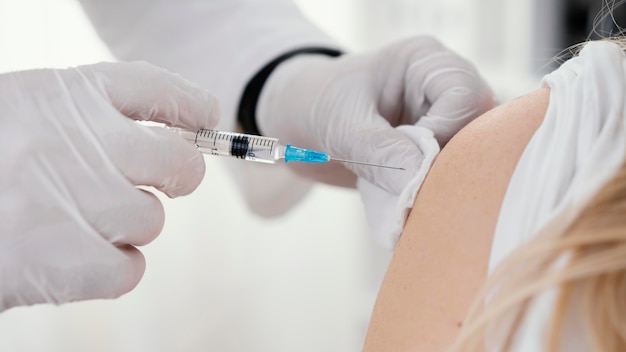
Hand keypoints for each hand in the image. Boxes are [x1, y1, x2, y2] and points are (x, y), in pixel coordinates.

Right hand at [0, 62, 218, 310]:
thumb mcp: (22, 115)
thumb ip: (85, 118)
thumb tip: (172, 132)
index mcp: (61, 95)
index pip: (154, 89)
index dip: (189, 106)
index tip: (205, 118)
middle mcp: (75, 139)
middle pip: (179, 166)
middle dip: (174, 179)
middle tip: (145, 187)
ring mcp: (73, 200)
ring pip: (150, 221)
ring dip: (123, 229)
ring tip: (71, 224)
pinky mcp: (63, 261)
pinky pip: (128, 270)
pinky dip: (108, 271)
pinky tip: (69, 259)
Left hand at [257, 35, 493, 194]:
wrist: (295, 127)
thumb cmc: (314, 106)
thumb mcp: (340, 125)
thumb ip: (379, 151)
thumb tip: (419, 181)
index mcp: (422, 62)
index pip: (464, 94)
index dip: (444, 133)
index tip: (410, 160)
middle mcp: (439, 88)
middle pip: (479, 125)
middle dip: (450, 161)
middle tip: (415, 186)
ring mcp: (439, 119)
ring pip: (471, 153)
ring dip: (442, 180)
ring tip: (406, 193)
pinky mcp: (432, 149)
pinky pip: (451, 172)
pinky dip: (432, 191)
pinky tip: (407, 200)